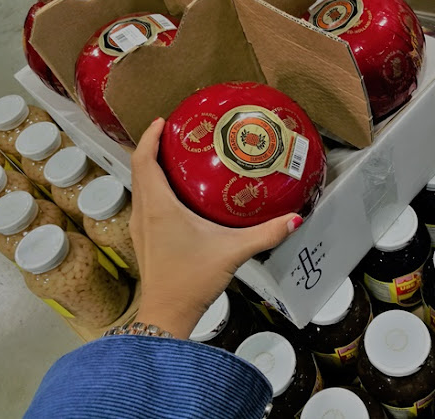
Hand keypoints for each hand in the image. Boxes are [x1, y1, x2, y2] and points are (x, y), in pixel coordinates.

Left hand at [131, 118, 302, 338]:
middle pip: (139, 169)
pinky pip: (144, 201)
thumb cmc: (192, 280)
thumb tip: (295, 218)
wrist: (167, 314)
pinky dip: (154, 186)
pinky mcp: (144, 238)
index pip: (143, 161)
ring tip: (177, 157)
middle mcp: (144, 212)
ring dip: (151, 167)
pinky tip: (177, 192)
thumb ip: (265, 234)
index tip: (163, 120)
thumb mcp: (232, 252)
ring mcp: (140, 226)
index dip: (149, 137)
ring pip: (140, 186)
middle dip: (152, 147)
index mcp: (159, 207)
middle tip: (176, 133)